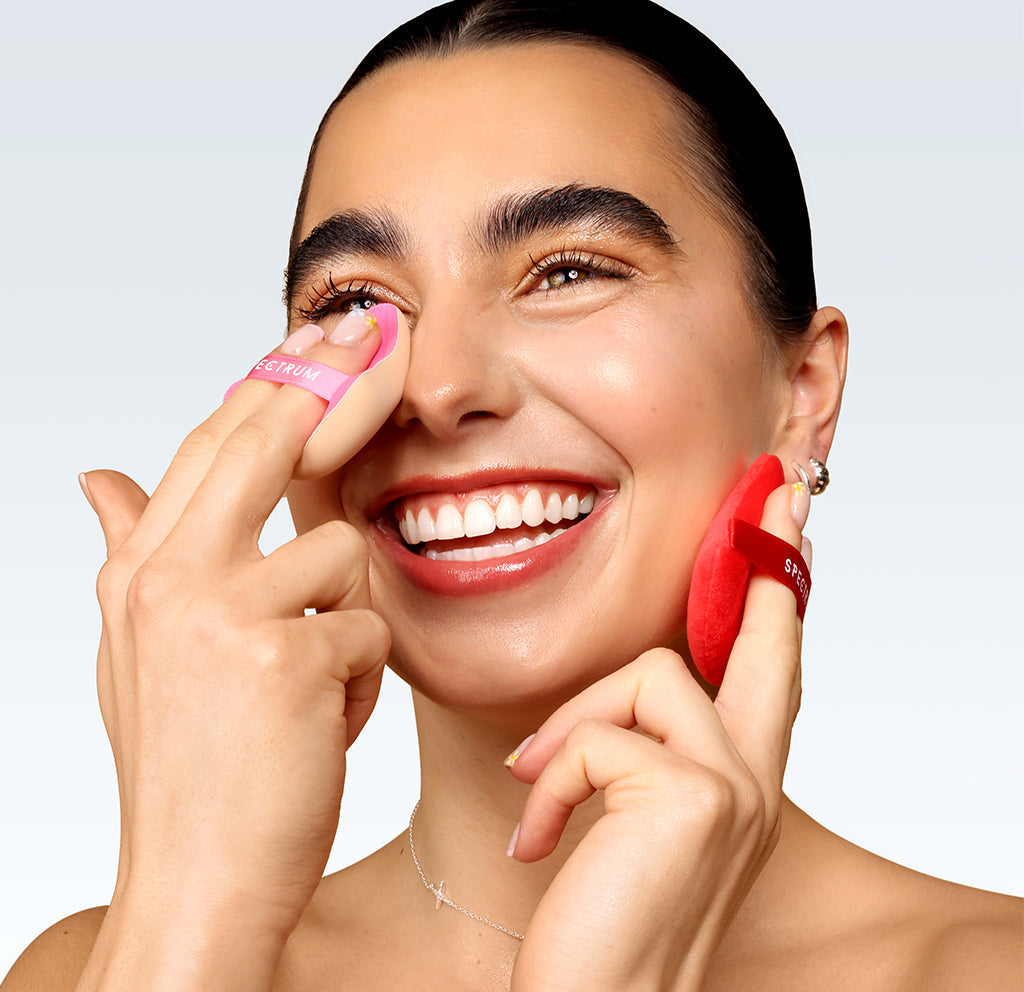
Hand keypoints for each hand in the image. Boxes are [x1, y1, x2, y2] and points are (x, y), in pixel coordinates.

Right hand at [78, 316, 391, 983]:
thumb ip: (130, 550)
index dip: (274, 381)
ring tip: (312, 685)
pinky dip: (362, 680)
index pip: (212, 442)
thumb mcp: (141, 651)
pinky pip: (369, 628)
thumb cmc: (185, 764)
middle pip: (266, 440)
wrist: (196, 880)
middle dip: (333, 384)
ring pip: (344, 554)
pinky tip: (322, 726)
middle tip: (377, 334)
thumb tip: (95, 478)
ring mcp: (226, 611)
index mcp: (142, 569)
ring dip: (347, 621)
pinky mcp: (289, 656)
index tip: (321, 332)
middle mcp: (172, 575)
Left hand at [505, 480, 809, 991]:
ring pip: (648, 674)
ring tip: (533, 791)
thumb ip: (640, 756)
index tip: (783, 539)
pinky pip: (596, 738)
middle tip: (774, 505)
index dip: (776, 607)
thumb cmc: (600, 927)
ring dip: (573, 728)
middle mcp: (755, 782)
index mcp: (740, 787)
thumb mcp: (629, 827)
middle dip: (765, 566)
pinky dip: (548, 782)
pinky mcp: (693, 796)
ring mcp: (734, 786)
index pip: (768, 677)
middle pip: (764, 645)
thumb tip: (616, 698)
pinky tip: (534, 841)